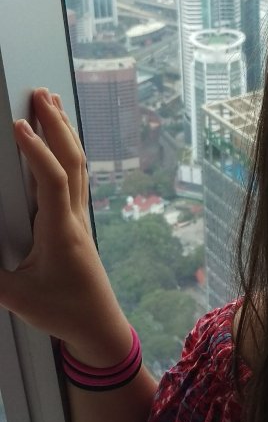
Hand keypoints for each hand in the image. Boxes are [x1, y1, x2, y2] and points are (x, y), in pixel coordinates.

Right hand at [0, 89, 131, 363]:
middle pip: (71, 160)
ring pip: (76, 165)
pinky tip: (60, 142)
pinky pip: (75, 178)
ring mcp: (80, 218)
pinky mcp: (78, 223)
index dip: (36, 150)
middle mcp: (74, 217)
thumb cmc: (60, 312)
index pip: (51, 180)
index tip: (19, 125)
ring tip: (50, 103)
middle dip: (55, 124)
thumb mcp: (15, 295)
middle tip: (40, 94)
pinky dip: (65, 151)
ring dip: (64, 132)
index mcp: (60, 231)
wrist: (99, 327)